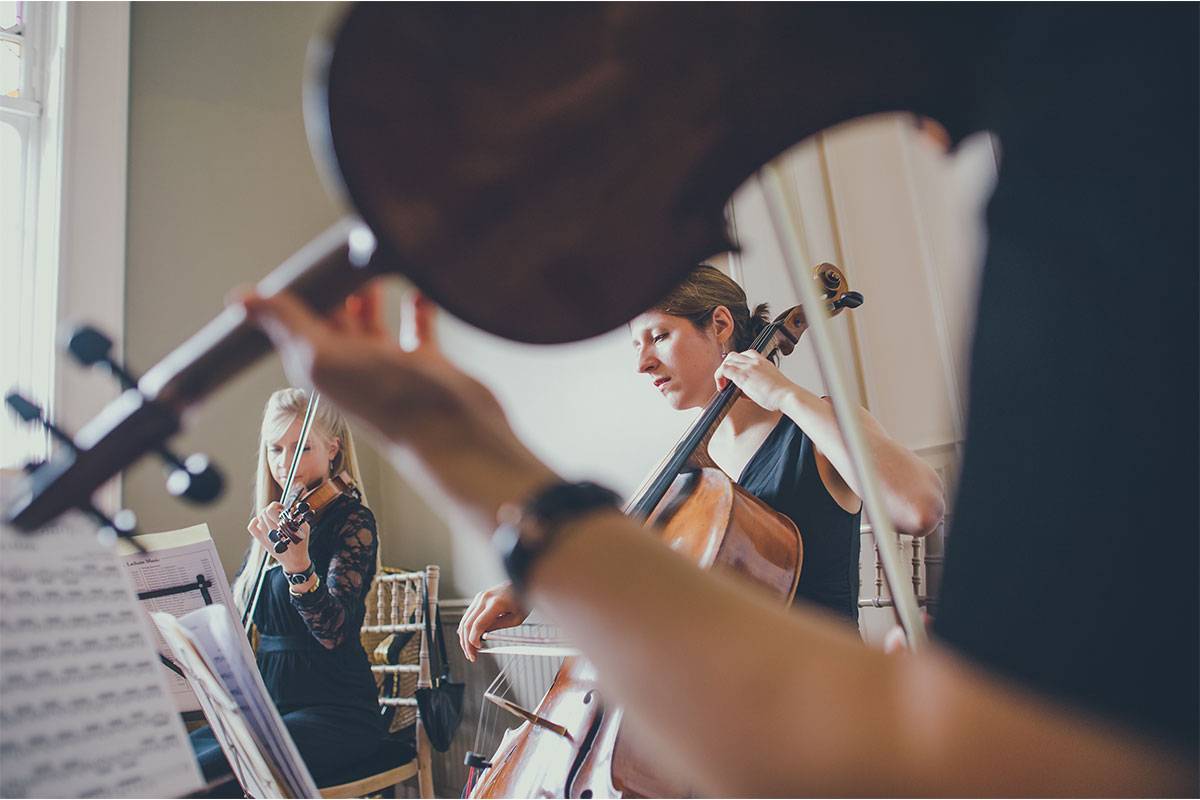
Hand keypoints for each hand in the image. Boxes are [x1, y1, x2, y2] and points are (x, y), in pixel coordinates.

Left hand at [238, 282, 514, 455]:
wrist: (453, 429)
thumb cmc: (391, 401)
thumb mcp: (324, 356)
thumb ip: (287, 324)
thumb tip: (241, 298)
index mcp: (320, 367)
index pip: (297, 323)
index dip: (298, 293)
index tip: (305, 261)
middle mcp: (351, 367)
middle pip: (333, 319)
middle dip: (334, 287)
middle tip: (341, 255)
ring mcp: (389, 366)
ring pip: (371, 321)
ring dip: (369, 293)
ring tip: (372, 262)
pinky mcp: (425, 363)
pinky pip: (415, 328)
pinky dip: (414, 306)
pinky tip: (416, 288)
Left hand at [247, 501, 311, 574]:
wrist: (294, 561)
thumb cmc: (300, 545)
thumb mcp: (304, 529)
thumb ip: (298, 516)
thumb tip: (291, 508)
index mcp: (282, 528)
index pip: (271, 510)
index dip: (277, 505)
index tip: (283, 508)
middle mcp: (272, 532)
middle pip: (264, 512)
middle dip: (272, 509)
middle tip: (279, 512)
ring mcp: (265, 536)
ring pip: (259, 518)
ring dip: (266, 514)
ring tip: (274, 518)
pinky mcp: (262, 541)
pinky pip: (252, 527)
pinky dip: (255, 521)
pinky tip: (261, 521)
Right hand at [457, 581, 529, 661]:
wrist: (523, 583)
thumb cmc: (523, 599)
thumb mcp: (516, 618)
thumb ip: (498, 627)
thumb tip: (483, 636)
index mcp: (495, 604)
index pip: (477, 625)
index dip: (474, 640)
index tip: (476, 650)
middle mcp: (484, 598)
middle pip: (467, 624)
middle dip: (466, 643)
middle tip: (471, 655)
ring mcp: (480, 596)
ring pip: (465, 620)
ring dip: (464, 637)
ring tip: (469, 649)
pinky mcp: (479, 597)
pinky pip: (468, 614)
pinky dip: (466, 627)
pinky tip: (467, 637)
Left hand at [714, 350, 795, 410]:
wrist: (787, 396)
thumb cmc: (782, 394)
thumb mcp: (770, 384)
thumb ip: (756, 384)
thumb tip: (744, 392)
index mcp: (763, 361)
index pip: (745, 354)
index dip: (737, 364)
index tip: (735, 376)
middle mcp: (755, 361)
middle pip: (733, 355)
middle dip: (727, 366)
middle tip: (727, 381)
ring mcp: (748, 366)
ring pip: (727, 360)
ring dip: (722, 372)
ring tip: (724, 385)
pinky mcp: (743, 375)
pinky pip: (724, 370)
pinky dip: (719, 377)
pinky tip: (723, 388)